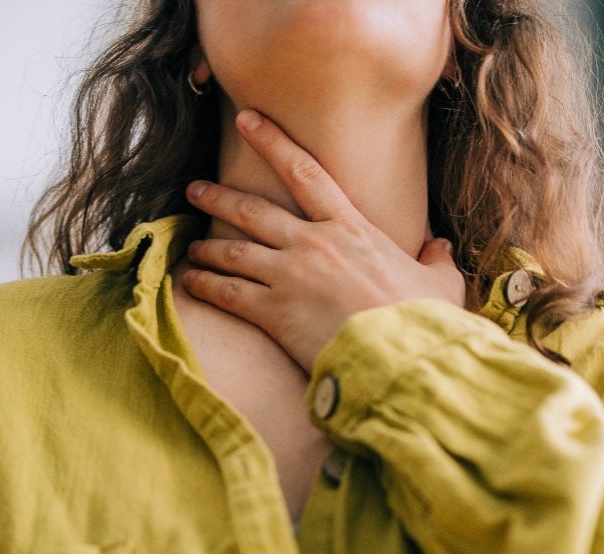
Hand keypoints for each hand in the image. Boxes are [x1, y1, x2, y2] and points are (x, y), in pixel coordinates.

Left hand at [181, 109, 463, 371]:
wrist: (400, 358)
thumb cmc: (421, 320)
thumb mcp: (439, 284)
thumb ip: (434, 261)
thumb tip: (438, 249)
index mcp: (351, 227)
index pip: (304, 171)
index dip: (271, 141)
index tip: (246, 120)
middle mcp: (313, 243)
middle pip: (252, 210)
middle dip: (218, 196)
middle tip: (194, 189)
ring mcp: (288, 276)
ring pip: (232, 250)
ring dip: (207, 245)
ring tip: (190, 244)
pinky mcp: (271, 311)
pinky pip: (226, 292)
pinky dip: (204, 284)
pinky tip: (190, 281)